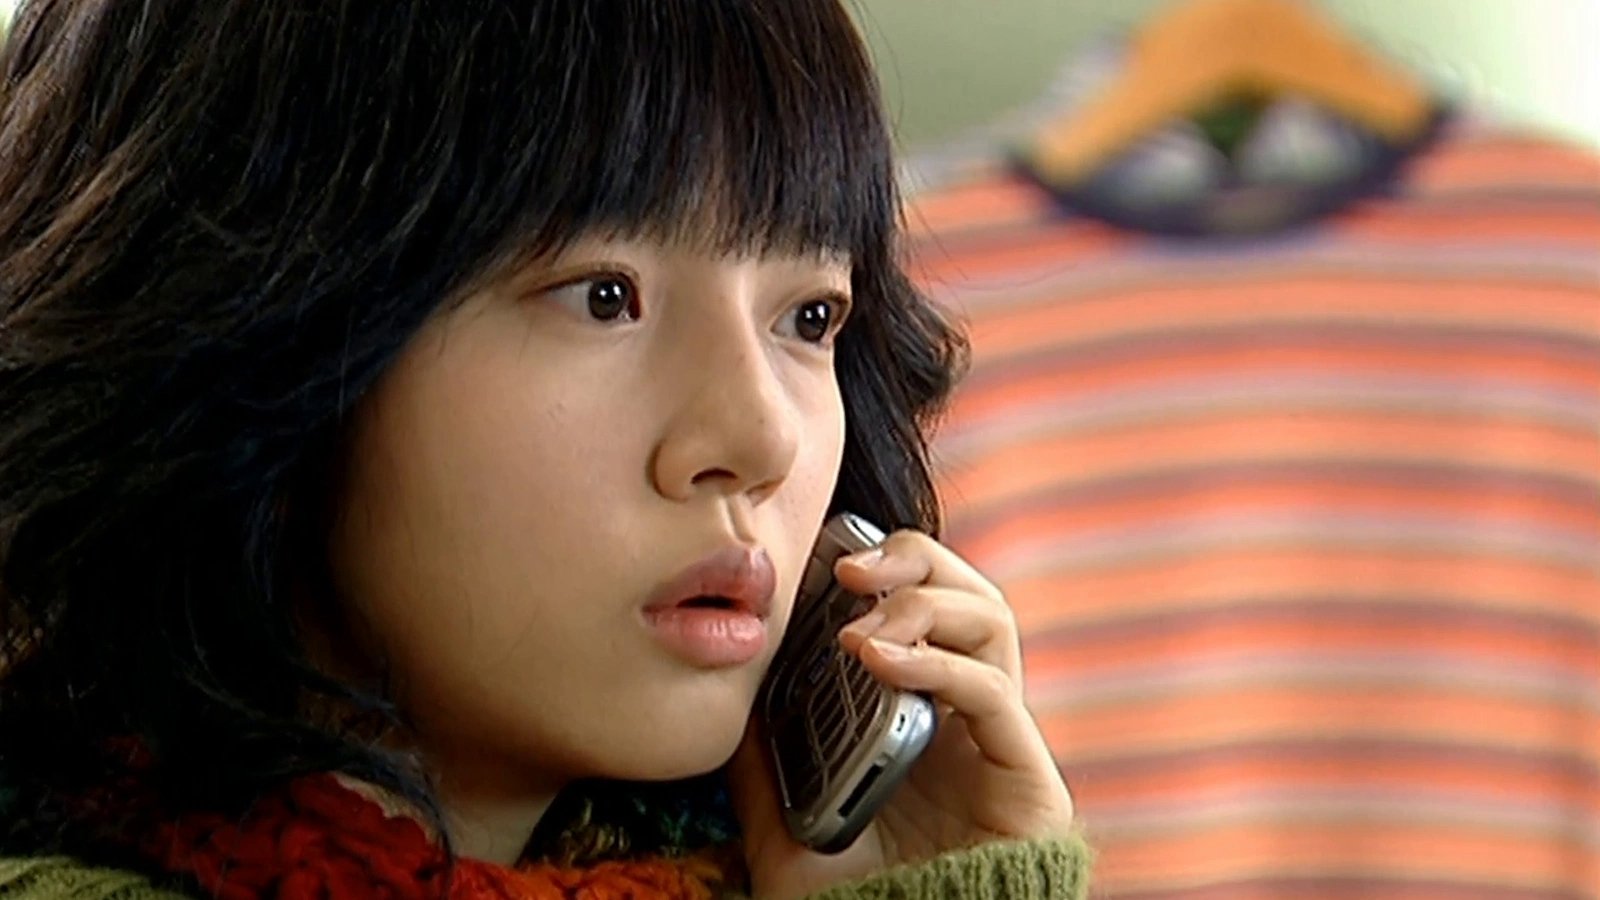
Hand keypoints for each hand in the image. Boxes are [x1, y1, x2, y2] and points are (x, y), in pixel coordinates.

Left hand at [727, 530, 1073, 899]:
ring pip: (991, 621)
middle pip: (966, 593)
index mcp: (919, 712)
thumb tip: (737, 689)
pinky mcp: (1028, 776)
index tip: (821, 554)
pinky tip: (878, 658)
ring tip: (859, 626)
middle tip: (848, 568)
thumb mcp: (784, 818)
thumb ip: (769, 756)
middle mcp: (965, 715)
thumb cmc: (850, 898)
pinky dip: (935, 661)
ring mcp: (1001, 740)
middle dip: (911, 560)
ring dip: (924, 600)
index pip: (917, 606)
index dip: (880, 566)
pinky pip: (991, 691)